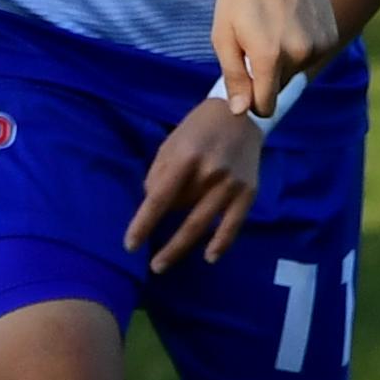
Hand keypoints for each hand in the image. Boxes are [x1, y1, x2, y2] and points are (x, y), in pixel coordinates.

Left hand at [123, 95, 266, 270]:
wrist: (241, 114)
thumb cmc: (197, 130)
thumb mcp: (170, 145)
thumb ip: (159, 175)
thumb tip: (151, 206)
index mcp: (186, 158)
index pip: (159, 199)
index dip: (144, 224)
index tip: (131, 245)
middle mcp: (210, 173)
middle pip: (183, 216)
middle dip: (166, 245)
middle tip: (153, 266)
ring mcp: (231, 184)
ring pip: (203, 223)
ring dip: (182, 247)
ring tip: (164, 264)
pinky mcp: (248, 192)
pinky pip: (233, 224)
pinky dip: (222, 243)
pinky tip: (210, 257)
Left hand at [206, 0, 338, 119]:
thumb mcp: (224, 36)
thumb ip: (234, 77)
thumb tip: (241, 111)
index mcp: (269, 57)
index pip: (265, 105)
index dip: (252, 100)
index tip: (246, 85)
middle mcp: (298, 54)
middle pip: (280, 88)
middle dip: (267, 74)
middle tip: (256, 42)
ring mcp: (318, 45)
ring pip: (296, 71)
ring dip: (284, 60)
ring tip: (274, 29)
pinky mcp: (330, 35)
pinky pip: (312, 55)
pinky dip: (301, 47)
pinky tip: (291, 24)